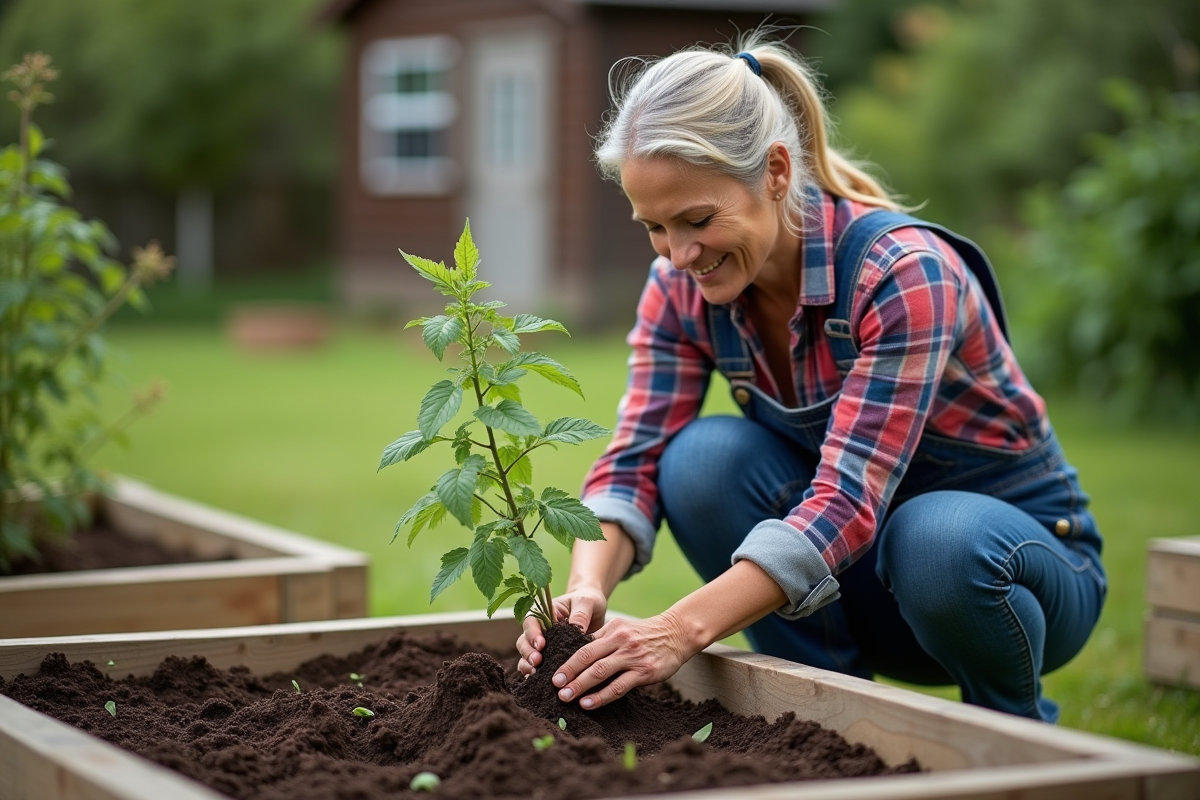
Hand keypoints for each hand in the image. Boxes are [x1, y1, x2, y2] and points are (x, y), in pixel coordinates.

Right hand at [515, 584, 607, 675]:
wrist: (594, 609)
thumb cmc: (588, 601)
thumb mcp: (586, 602)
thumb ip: (580, 615)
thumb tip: (576, 631)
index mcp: (544, 611)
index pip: (531, 621)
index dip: (532, 633)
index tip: (541, 644)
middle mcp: (539, 629)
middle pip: (524, 641)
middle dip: (528, 652)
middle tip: (537, 662)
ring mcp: (542, 644)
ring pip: (526, 655)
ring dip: (528, 664)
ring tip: (536, 674)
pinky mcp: (550, 657)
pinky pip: (537, 667)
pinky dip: (536, 675)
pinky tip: (541, 682)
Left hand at [549, 610, 701, 709]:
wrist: (677, 633)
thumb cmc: (646, 635)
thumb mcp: (623, 629)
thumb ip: (603, 640)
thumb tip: (578, 657)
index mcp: (612, 629)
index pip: (583, 645)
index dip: (566, 659)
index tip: (552, 671)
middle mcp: (619, 641)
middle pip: (587, 657)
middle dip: (568, 672)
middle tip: (554, 686)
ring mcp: (632, 656)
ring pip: (600, 671)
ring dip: (580, 685)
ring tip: (566, 696)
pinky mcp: (644, 671)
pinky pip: (618, 686)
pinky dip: (601, 696)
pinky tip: (588, 703)